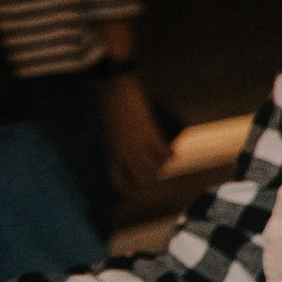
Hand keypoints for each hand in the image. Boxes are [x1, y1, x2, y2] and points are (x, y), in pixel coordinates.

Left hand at [100, 74, 170, 193]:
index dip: (128, 189)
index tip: (136, 191)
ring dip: (161, 166)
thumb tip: (126, 158)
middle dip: (150, 177)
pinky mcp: (150, 135)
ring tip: (163, 160)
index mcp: (112, 153)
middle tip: (154, 170)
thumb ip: (117, 147)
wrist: (115, 91)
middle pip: (142, 179)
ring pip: (156, 168)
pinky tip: (171, 151)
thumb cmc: (110, 109)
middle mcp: (124, 154)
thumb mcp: (110, 133)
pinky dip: (170, 155)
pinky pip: (165, 154)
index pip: (119, 182)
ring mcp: (137, 145)